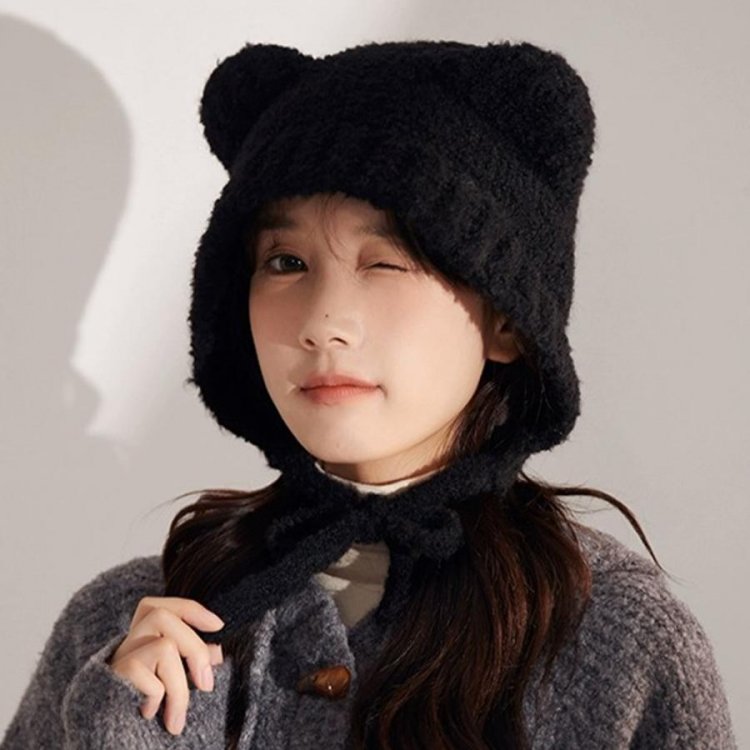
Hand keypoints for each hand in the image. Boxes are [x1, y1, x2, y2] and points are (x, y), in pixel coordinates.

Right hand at [108, 596, 224, 735]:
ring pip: (164, 647)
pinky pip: (150, 679)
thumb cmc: (143, 709)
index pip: (160, 606)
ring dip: (180, 687)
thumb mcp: (173, 681)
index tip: (218, 625)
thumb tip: (217, 652)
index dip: (190, 609)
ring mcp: (118, 658)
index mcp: (140, 638)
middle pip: (162, 616)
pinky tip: (149, 713)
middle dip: (194, 647)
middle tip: (207, 684)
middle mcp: (126, 643)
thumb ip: (192, 662)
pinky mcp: (113, 678)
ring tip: (177, 719)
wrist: (110, 738)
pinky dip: (158, 697)